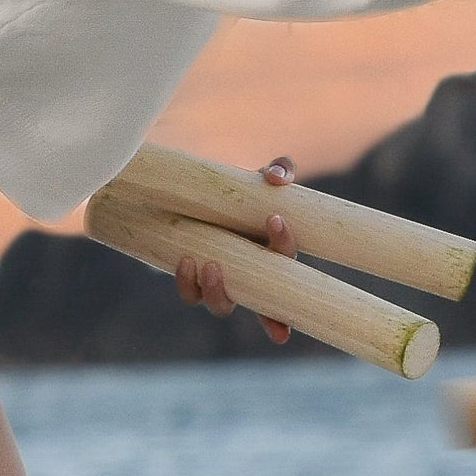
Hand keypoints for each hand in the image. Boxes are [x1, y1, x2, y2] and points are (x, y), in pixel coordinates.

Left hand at [173, 155, 295, 344]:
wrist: (197, 203)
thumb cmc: (242, 194)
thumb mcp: (262, 180)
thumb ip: (279, 170)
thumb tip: (276, 177)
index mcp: (275, 256)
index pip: (289, 264)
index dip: (286, 247)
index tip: (275, 220)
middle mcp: (251, 277)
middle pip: (260, 302)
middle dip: (257, 289)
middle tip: (255, 255)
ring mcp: (223, 284)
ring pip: (222, 305)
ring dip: (216, 292)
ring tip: (209, 264)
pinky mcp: (195, 283)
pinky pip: (191, 294)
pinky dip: (187, 283)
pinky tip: (185, 261)